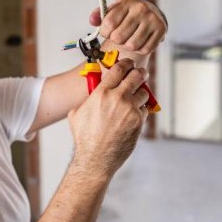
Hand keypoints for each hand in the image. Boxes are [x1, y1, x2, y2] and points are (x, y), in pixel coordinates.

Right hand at [68, 59, 148, 179]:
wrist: (95, 158)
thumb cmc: (84, 137)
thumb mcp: (77, 113)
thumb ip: (87, 99)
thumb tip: (91, 92)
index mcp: (101, 92)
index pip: (119, 68)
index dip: (126, 63)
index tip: (128, 64)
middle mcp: (117, 98)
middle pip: (136, 75)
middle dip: (139, 73)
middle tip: (140, 73)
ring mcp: (130, 109)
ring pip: (144, 92)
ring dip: (141, 93)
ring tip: (137, 97)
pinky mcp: (138, 121)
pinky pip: (145, 109)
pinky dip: (141, 109)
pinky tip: (135, 114)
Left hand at [89, 0, 166, 54]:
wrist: (151, 12)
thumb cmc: (128, 14)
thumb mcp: (113, 10)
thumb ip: (99, 16)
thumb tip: (93, 21)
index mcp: (126, 1)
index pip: (109, 24)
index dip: (105, 32)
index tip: (108, 31)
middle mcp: (141, 8)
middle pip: (119, 37)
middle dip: (116, 40)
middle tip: (119, 35)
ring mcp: (152, 19)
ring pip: (131, 45)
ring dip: (127, 46)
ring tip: (128, 38)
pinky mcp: (161, 29)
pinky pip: (145, 49)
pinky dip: (140, 49)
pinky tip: (139, 41)